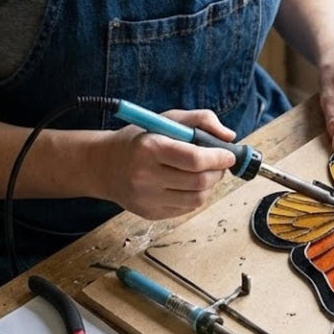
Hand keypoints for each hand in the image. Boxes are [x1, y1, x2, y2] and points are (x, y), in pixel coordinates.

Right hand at [94, 109, 237, 218]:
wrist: (104, 165)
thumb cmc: (140, 139)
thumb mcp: (166, 119)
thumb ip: (200, 120)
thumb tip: (229, 137)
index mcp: (149, 148)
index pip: (195, 159)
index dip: (218, 158)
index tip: (228, 155)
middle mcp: (145, 176)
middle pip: (199, 181)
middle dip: (218, 172)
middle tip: (219, 163)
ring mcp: (147, 198)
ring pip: (197, 198)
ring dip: (209, 185)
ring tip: (204, 173)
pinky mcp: (150, 213)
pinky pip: (186, 208)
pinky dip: (195, 195)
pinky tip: (188, 184)